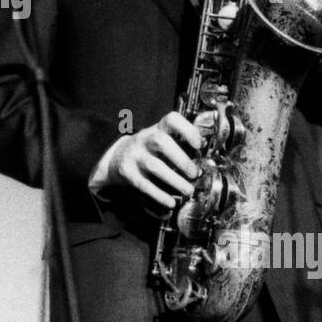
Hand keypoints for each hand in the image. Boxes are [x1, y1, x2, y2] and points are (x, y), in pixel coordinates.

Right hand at [89, 111, 204, 216]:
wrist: (116, 158)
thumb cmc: (149, 150)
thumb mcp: (162, 141)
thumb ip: (181, 146)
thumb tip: (206, 160)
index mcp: (158, 129)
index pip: (171, 119)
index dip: (187, 129)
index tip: (198, 144)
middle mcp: (145, 139)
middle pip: (161, 142)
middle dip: (182, 159)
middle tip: (195, 174)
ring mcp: (134, 155)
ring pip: (155, 166)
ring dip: (175, 180)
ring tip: (188, 190)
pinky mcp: (127, 172)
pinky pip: (144, 184)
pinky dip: (159, 195)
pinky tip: (171, 202)